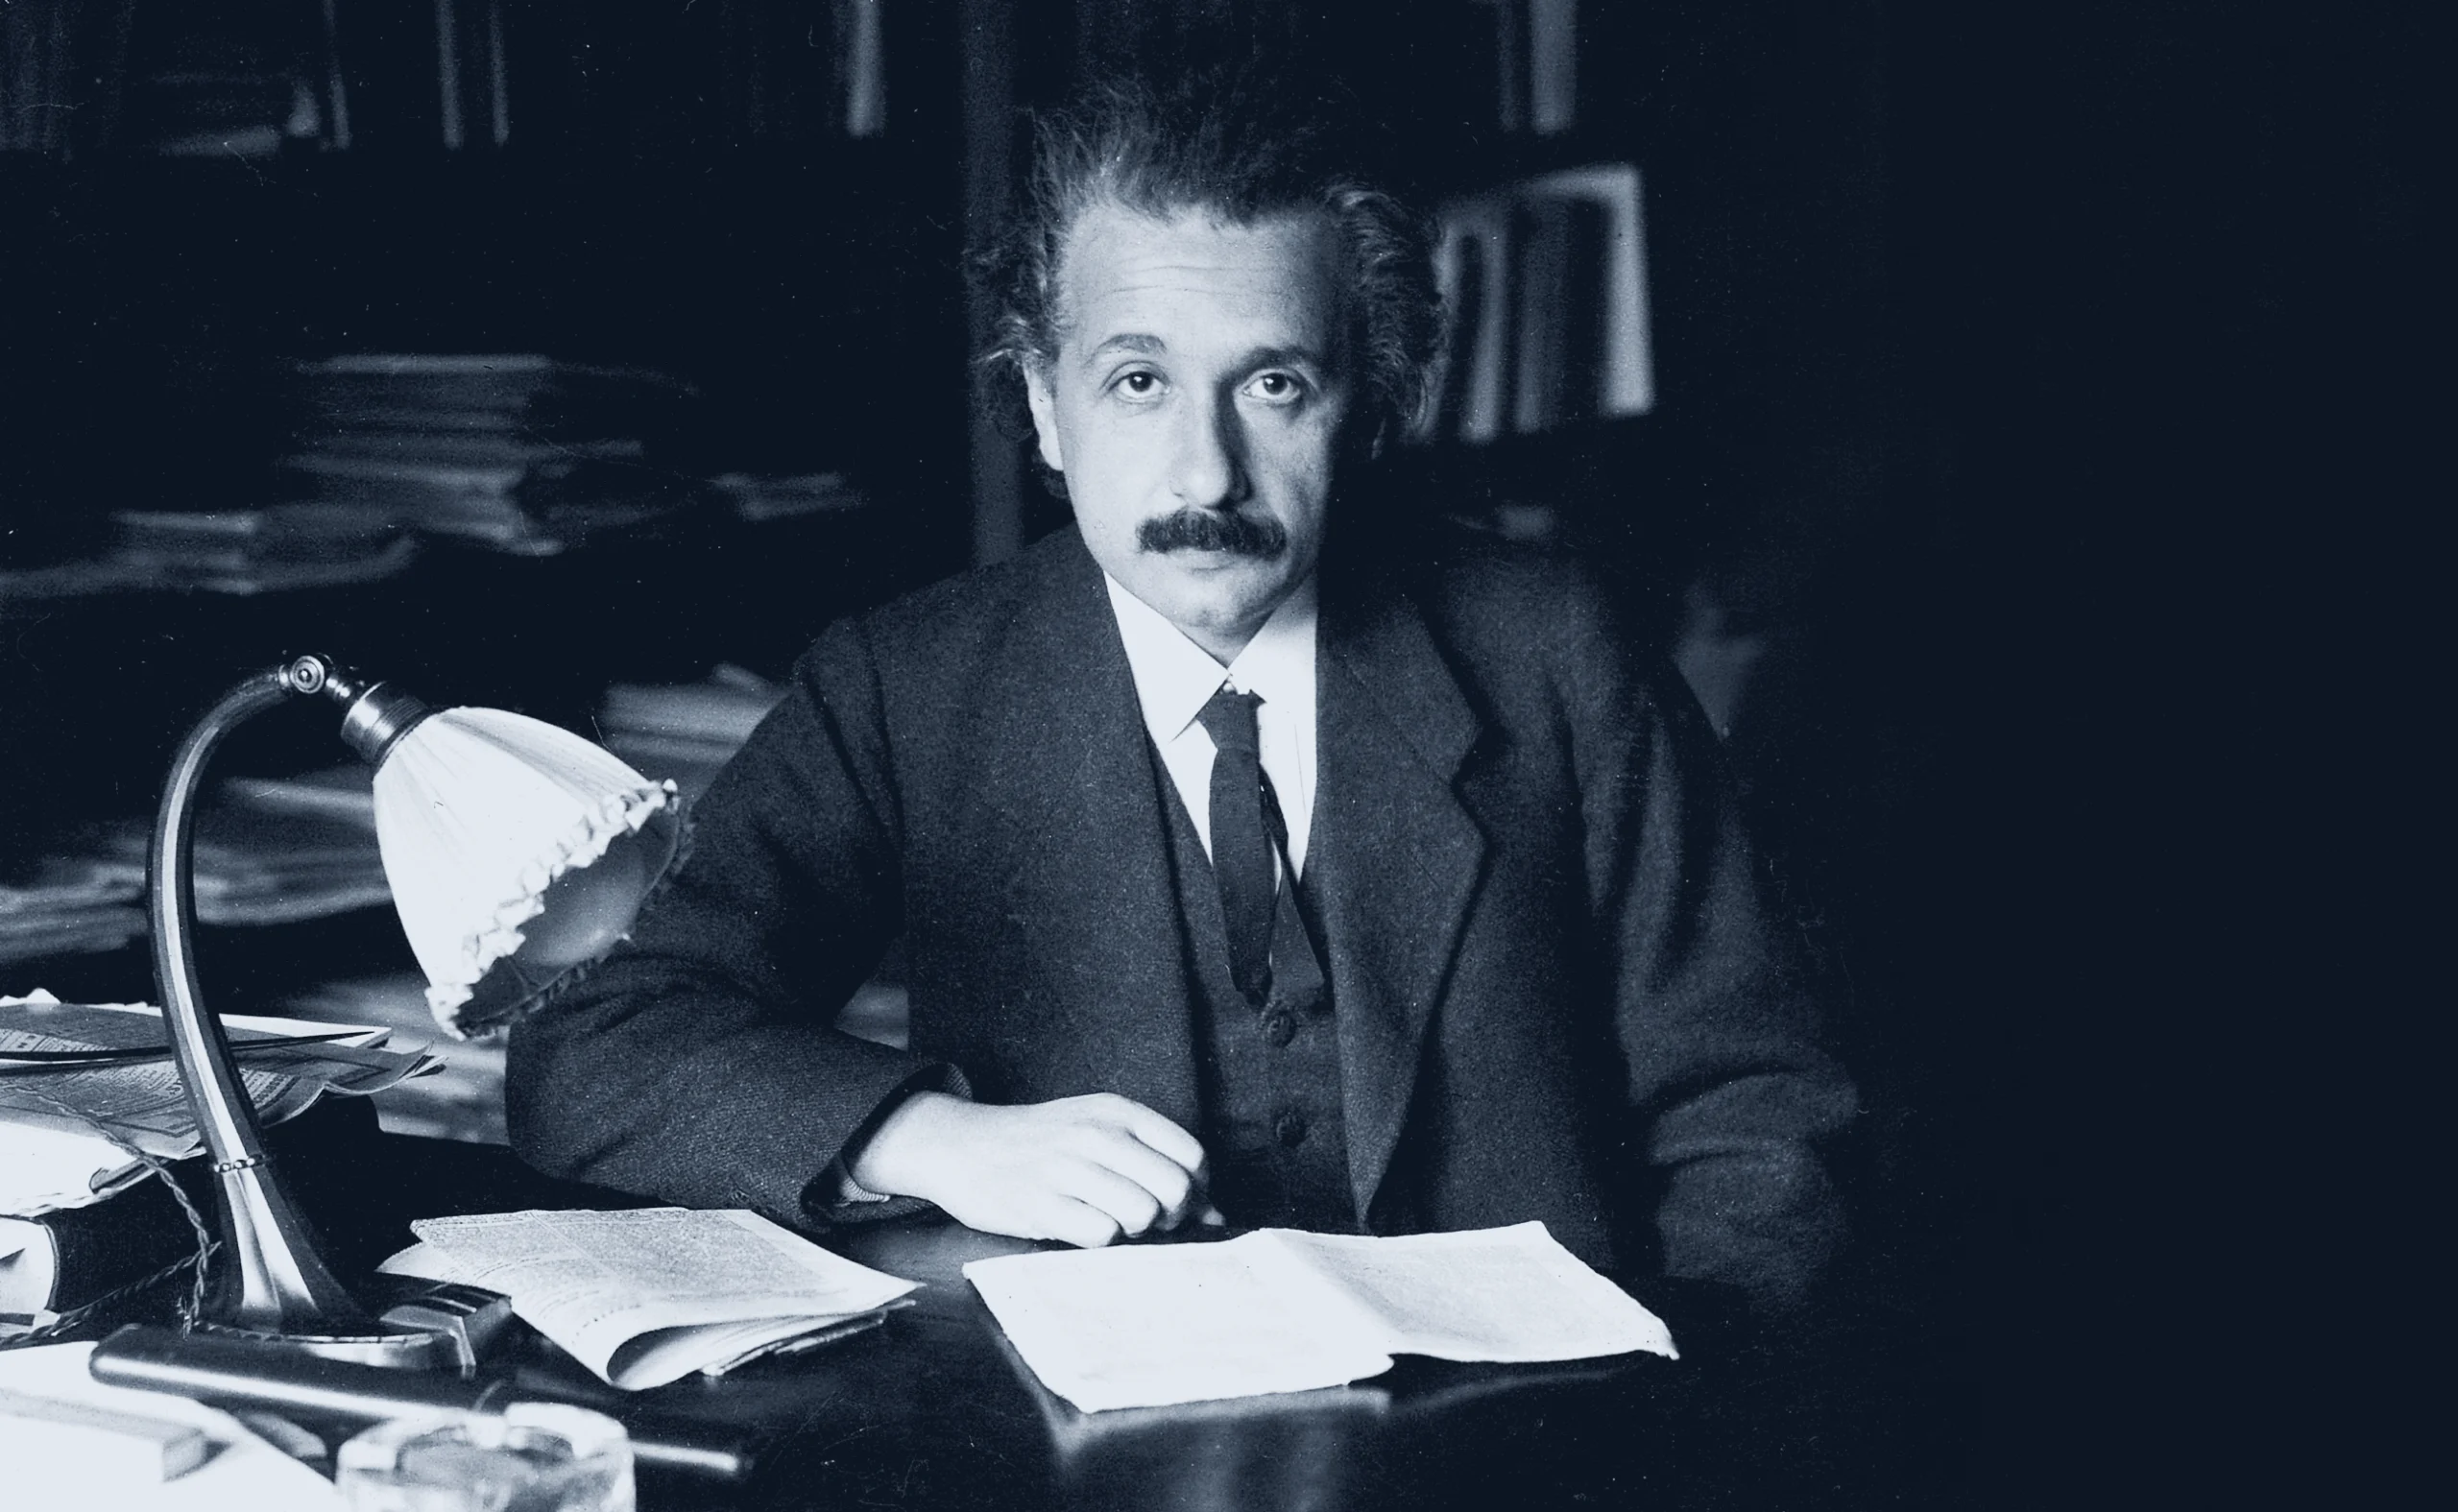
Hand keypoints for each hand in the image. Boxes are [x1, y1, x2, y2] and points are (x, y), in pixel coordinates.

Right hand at [846, 1091, 1216, 1247]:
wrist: (962, 1145)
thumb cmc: (1040, 1143)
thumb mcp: (1096, 1129)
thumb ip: (1155, 1161)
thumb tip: (1215, 1214)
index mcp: (1116, 1111)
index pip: (1192, 1157)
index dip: (1196, 1190)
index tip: (1177, 1203)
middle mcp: (1095, 1135)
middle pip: (1173, 1190)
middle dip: (1170, 1216)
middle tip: (1147, 1220)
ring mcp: (1067, 1169)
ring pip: (1141, 1214)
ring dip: (1134, 1231)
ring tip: (1109, 1220)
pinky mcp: (1041, 1205)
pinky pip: (1101, 1235)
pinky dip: (1100, 1240)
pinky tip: (1081, 1227)